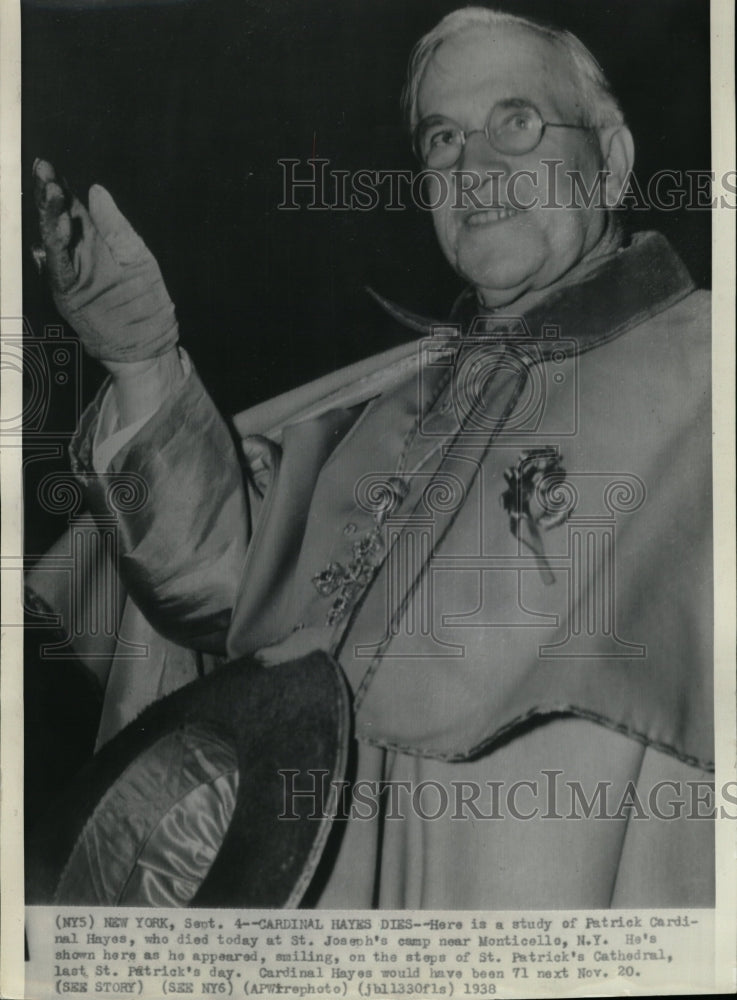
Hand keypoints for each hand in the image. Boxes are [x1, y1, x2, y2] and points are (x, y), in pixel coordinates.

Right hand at [32, 159, 178, 370]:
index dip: (59, 187)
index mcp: (94, 242)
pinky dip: (58, 248)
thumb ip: (115, 225)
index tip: (48, 166)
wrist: (148, 341)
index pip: (71, 208)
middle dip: (48, 195)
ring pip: (53, 241)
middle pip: (56, 219)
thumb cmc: (145, 300)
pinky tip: (61, 226)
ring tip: (52, 192)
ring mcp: (72, 274)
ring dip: (50, 216)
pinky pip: (60, 268)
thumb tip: (96, 190)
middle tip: (43, 172)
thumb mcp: (136, 254)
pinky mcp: (70, 294)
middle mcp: (78, 255)